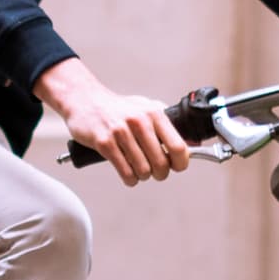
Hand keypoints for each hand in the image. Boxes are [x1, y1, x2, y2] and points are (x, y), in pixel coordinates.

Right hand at [38, 58, 192, 183]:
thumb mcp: (147, 109)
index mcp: (153, 113)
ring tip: (139, 170)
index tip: (177, 166)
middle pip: (161, 163)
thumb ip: (168, 126)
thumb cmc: (118, 108)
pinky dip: (130, 179)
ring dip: (143, 176)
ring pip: (143, 170)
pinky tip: (129, 175)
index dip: (181, 163)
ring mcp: (120, 132)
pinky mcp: (104, 143)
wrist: (86, 100)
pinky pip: (125, 172)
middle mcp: (139, 122)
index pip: (178, 146)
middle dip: (160, 173)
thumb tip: (193, 145)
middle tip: (156, 172)